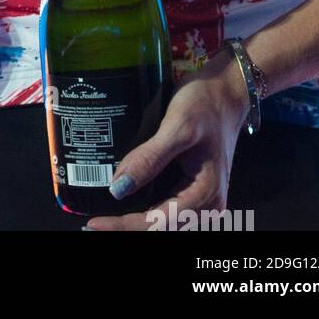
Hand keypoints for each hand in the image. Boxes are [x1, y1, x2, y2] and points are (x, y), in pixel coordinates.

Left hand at [85, 51, 251, 230]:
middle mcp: (207, 204)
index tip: (94, 223)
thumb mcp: (177, 127)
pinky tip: (124, 200)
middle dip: (127, 226)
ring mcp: (202, 197)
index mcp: (206, 195)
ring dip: (135, 220)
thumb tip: (118, 188)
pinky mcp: (193, 187)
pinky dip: (145, 208)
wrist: (226, 90)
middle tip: (93, 222)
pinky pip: (167, 206)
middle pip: (161, 227)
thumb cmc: (205, 104)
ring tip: (104, 215)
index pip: (158, 222)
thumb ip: (150, 158)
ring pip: (164, 220)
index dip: (125, 225)